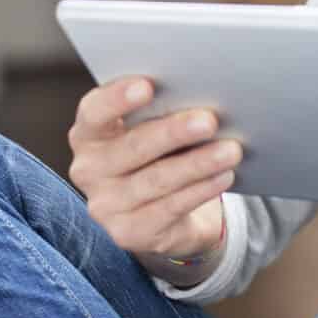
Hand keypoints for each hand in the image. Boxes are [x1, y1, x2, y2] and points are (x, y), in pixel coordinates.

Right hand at [65, 76, 235, 262]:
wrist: (160, 212)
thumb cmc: (156, 155)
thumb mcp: (148, 130)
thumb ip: (157, 112)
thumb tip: (197, 95)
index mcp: (87, 134)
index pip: (94, 112)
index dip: (117, 98)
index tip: (147, 85)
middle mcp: (88, 170)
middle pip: (131, 147)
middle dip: (173, 132)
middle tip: (209, 121)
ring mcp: (105, 206)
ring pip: (156, 180)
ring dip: (197, 164)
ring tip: (231, 150)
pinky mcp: (128, 232)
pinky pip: (170, 208)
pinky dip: (200, 190)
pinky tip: (223, 176)